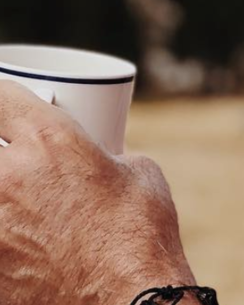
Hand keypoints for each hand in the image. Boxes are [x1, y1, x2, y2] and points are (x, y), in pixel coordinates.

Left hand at [0, 81, 193, 303]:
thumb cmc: (141, 236)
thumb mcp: (137, 172)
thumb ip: (103, 156)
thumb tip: (95, 163)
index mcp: (50, 140)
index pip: (1, 96)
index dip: (2, 93)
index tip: (5, 100)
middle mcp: (10, 176)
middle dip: (0, 143)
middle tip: (13, 154)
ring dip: (2, 190)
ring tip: (16, 197)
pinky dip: (1, 232)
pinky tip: (18, 238)